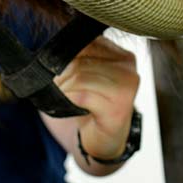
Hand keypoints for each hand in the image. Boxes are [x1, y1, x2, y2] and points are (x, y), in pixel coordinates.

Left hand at [54, 36, 140, 162]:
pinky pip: (81, 96)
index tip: (57, 69)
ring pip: (80, 76)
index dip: (66, 55)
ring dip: (61, 88)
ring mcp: (126, 88)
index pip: (88, 44)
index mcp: (123, 56)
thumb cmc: (95, 104)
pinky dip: (67, 100)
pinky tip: (67, 106)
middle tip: (54, 86)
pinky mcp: (117, 108)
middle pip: (81, 60)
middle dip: (60, 74)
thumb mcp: (92, 75)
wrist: (106, 138)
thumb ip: (83, 58)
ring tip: (59, 96)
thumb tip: (55, 49)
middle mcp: (129, 69)